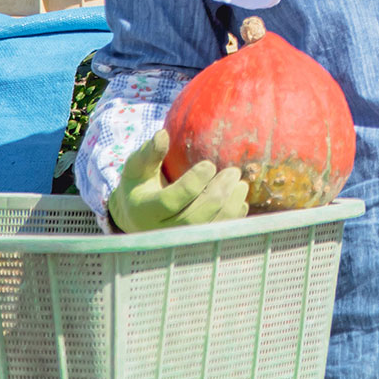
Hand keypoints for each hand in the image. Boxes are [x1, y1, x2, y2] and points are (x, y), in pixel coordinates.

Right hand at [107, 129, 248, 232]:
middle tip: (233, 172)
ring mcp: (178, 241)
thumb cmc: (141, 186)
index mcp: (145, 211)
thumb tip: (162, 134)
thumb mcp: (137, 168)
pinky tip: (240, 199)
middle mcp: (161, 231)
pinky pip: (216, 235)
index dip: (191, 183)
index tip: (209, 164)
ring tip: (241, 184)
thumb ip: (149, 153)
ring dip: (229, 207)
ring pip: (208, 229)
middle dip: (217, 193)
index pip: (169, 201)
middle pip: (193, 217)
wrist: (138, 218)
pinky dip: (232, 218)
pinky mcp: (194, 245)